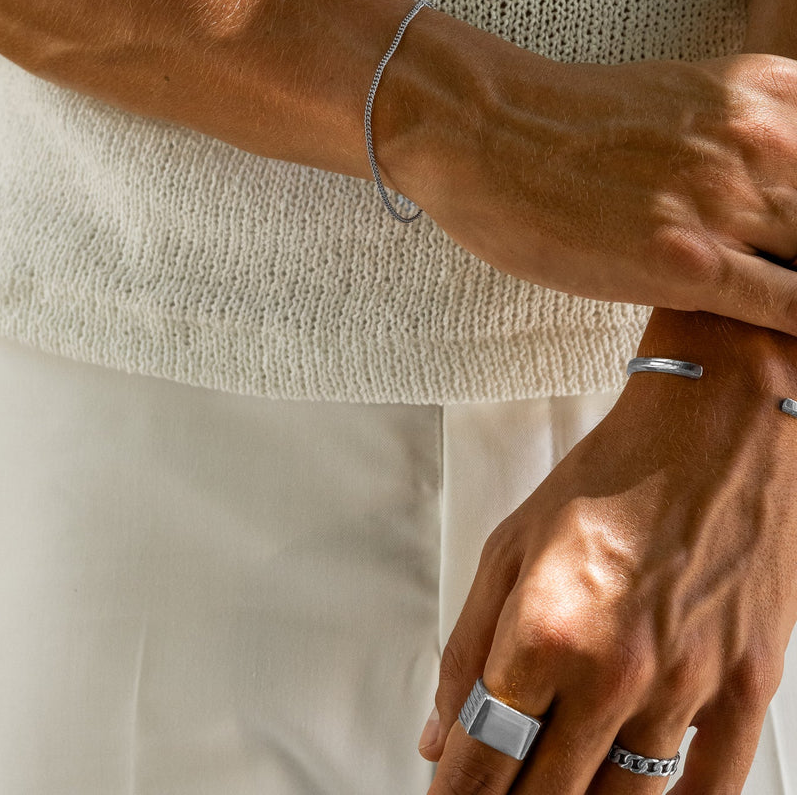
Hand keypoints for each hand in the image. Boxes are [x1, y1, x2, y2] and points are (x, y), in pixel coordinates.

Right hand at [385, 6, 796, 333]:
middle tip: (775, 269)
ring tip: (768, 317)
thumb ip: (745, 138)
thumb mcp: (685, 101)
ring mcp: (728, 201)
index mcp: (769, 94)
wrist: (482, 128)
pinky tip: (783, 357)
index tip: (789, 244)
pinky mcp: (689, 262)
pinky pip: (789, 308)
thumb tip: (776, 191)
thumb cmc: (566, 122)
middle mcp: (765, 140)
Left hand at [418, 307, 796, 792]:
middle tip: (502, 789)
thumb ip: (467, 647)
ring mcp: (687, 684)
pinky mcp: (747, 685)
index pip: (483, 759)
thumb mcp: (511, 547)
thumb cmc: (615, 475)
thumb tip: (442, 734)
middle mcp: (614, 668)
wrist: (714, 430)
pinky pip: (709, 789)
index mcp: (545, 630)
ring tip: (561, 787)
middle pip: (548, 793)